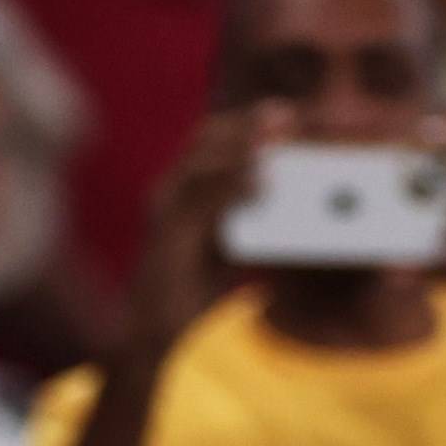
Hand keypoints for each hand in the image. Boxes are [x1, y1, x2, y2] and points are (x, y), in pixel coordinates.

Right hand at [123, 103, 284, 354]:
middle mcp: (168, 192)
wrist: (153, 333)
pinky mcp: (164, 236)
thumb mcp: (232, 243)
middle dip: (246, 123)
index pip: (213, 139)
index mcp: (183, 189)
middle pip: (205, 138)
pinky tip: (261, 185)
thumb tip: (292, 194)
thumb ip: (252, 216)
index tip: (287, 112)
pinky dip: (231, 187)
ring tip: (274, 140)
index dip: (248, 121)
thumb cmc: (193, 289)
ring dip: (239, 147)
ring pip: (200, 162)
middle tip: (286, 115)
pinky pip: (198, 201)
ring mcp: (162, 212)